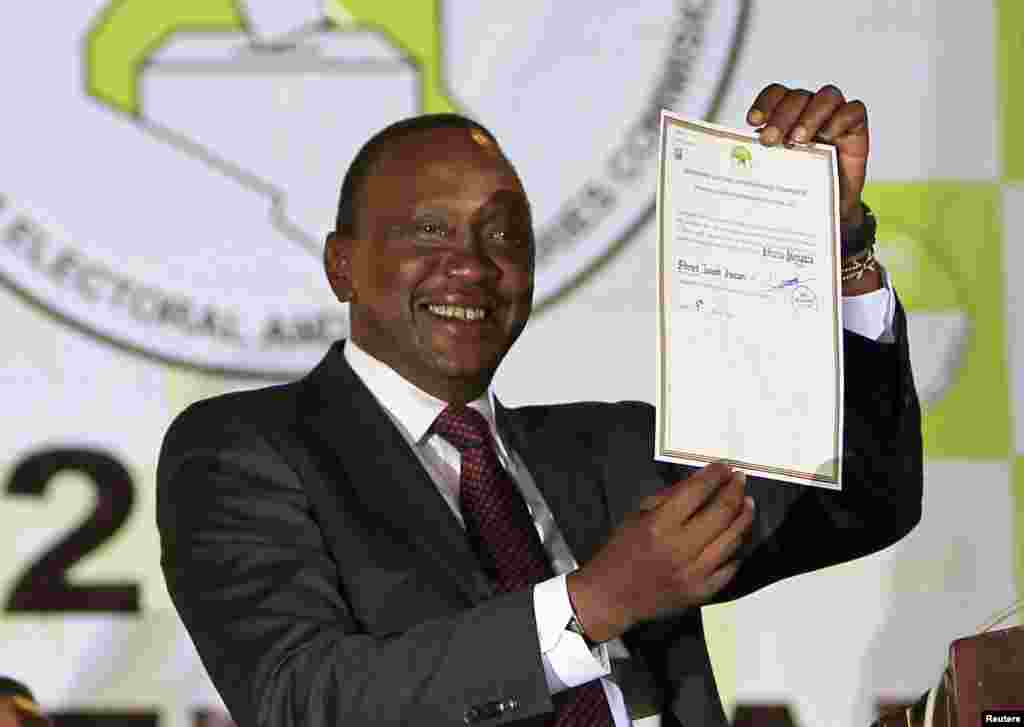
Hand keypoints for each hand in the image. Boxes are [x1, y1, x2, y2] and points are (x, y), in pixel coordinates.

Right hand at [567, 463, 754, 642]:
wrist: (612, 596)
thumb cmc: (621, 550)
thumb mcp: (637, 515)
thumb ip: (669, 497)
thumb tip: (701, 480)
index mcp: (659, 525)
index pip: (697, 492)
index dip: (715, 475)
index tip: (724, 467)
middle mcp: (680, 548)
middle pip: (722, 513)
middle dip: (735, 491)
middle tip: (741, 480)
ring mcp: (694, 573)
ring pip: (732, 540)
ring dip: (743, 517)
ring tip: (747, 504)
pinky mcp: (702, 593)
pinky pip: (730, 567)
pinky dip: (737, 550)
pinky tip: (737, 537)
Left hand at [747, 84, 868, 224]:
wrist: (823, 206)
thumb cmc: (795, 184)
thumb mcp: (774, 170)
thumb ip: (760, 157)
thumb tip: (737, 158)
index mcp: (786, 114)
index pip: (776, 94)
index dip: (765, 103)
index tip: (752, 122)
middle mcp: (809, 109)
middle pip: (797, 97)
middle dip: (782, 116)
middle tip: (770, 140)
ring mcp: (834, 116)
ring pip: (827, 97)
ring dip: (810, 116)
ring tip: (798, 140)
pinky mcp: (856, 127)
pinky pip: (854, 111)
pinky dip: (840, 119)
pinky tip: (828, 136)